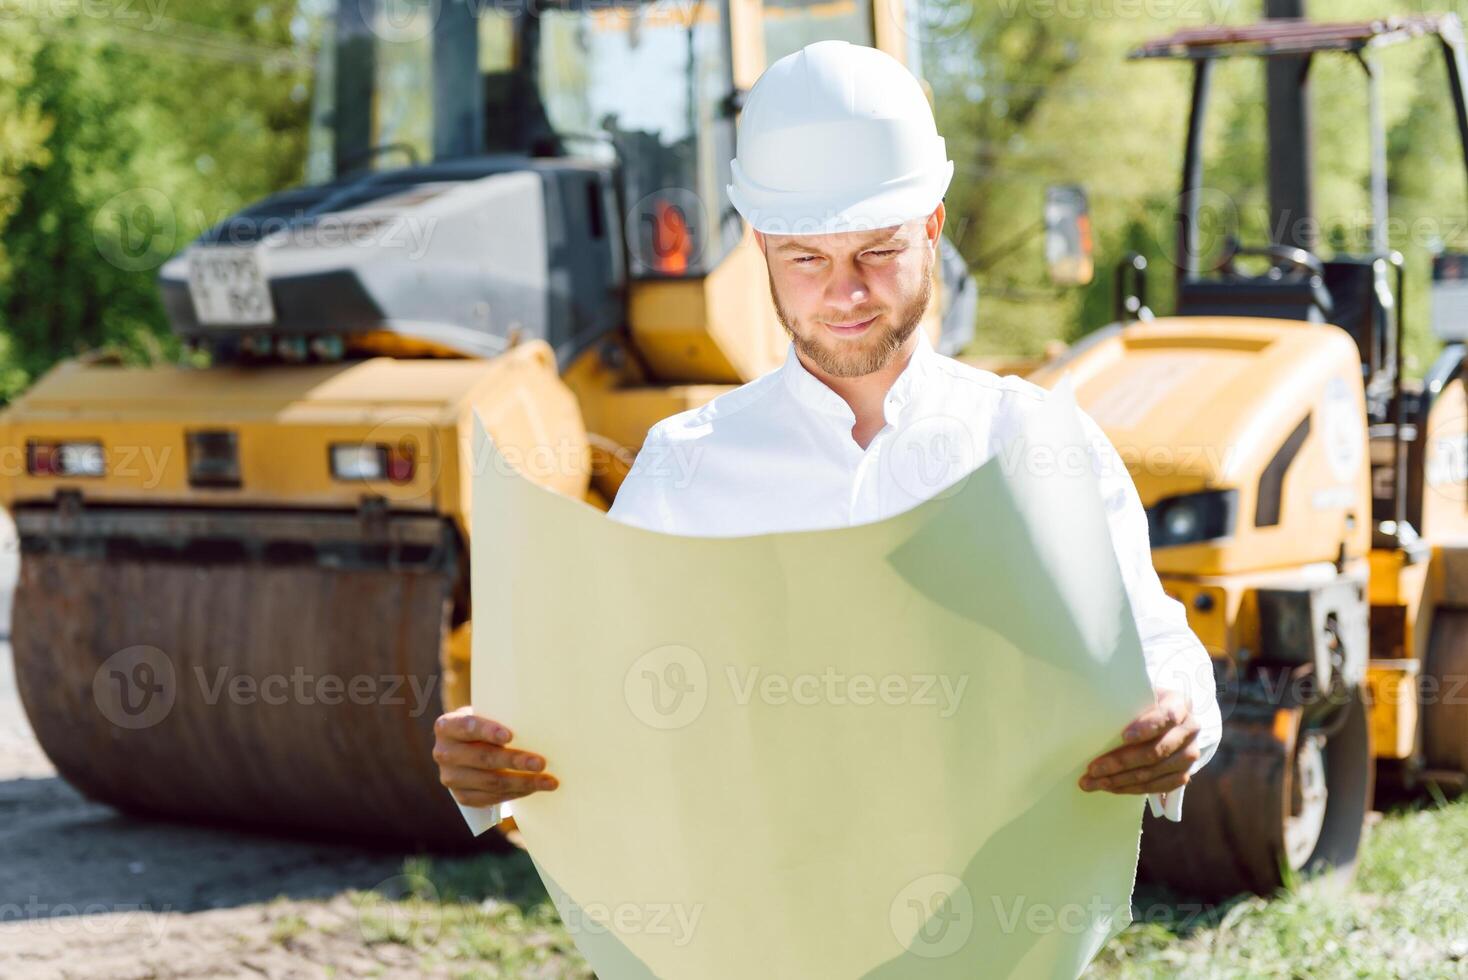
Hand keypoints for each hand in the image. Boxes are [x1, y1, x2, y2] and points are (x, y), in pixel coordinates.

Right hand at [433, 705, 558, 807]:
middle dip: (514, 760)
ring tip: (547, 781)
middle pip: (483, 758)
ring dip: (522, 782)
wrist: (468, 747)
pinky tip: (533, 789)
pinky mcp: (461, 796)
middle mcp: (443, 752)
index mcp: (447, 726)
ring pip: (490, 782)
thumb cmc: (485, 725)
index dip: (488, 731)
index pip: (467, 726)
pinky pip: (491, 798)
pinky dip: (515, 793)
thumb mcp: (486, 714)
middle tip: (541, 763)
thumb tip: (539, 724)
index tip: (510, 736)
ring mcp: (450, 777)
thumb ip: (502, 717)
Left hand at [1079, 689, 1200, 795]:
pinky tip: (1110, 787)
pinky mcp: (1182, 775)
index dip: (1146, 728)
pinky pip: (1156, 786)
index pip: (1167, 717)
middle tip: (1093, 768)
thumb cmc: (1144, 705)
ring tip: (1093, 782)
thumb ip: (1126, 704)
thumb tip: (1092, 717)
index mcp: (1179, 704)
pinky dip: (1130, 788)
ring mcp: (1188, 756)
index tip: (1124, 736)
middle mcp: (1189, 731)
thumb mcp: (1138, 695)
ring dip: (1120, 780)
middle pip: (1155, 751)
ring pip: (1152, 773)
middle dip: (1121, 762)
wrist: (1166, 720)